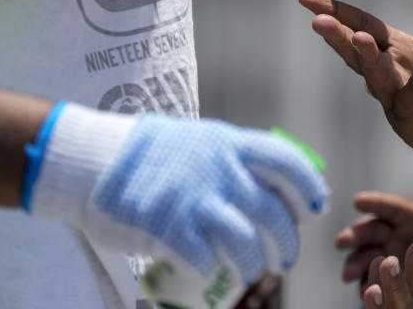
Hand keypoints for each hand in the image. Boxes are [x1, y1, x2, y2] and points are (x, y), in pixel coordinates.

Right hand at [26, 103, 328, 285]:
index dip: (308, 187)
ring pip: (245, 243)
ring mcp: (194, 198)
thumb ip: (237, 159)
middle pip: (272, 212)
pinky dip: (210, 270)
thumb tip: (279, 183)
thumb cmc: (154, 152)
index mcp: (229, 143)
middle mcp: (219, 169)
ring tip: (253, 272)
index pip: (285, 162)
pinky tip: (207, 270)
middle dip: (287, 242)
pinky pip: (204, 259)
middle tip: (286, 258)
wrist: (94, 158)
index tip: (317, 207)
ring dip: (254, 264)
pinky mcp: (168, 226)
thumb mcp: (202, 140)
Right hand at [299, 0, 412, 180]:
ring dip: (367, 59)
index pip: (362, 24)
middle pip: (358, 50)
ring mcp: (396, 100)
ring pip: (376, 78)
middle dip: (338, 34)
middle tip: (317, 18)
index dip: (337, 10)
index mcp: (396, 48)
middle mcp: (389, 73)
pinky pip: (411, 104)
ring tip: (358, 39)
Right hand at [336, 191, 412, 303]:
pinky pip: (370, 279)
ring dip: (355, 264)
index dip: (376, 203)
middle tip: (341, 242)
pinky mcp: (383, 275)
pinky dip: (365, 284)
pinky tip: (363, 292)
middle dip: (355, 234)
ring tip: (348, 275)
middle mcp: (394, 234)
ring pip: (366, 255)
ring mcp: (386, 254)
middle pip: (371, 229)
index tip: (358, 201)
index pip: (392, 207)